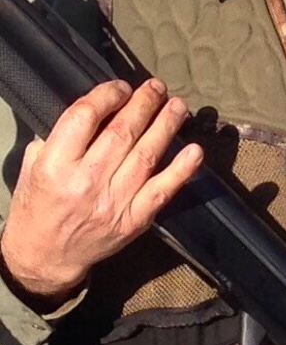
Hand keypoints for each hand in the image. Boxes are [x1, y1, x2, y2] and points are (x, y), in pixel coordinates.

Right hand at [0, 78, 203, 304]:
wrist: (46, 257)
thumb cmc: (38, 207)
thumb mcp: (31, 168)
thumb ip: (55, 139)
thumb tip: (93, 110)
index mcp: (54, 166)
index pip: (85, 118)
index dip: (108, 95)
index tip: (121, 86)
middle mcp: (85, 182)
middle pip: (121, 132)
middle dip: (143, 104)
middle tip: (157, 87)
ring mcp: (113, 202)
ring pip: (146, 155)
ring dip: (166, 126)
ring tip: (178, 106)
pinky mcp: (134, 220)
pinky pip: (162, 190)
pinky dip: (181, 170)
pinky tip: (195, 151)